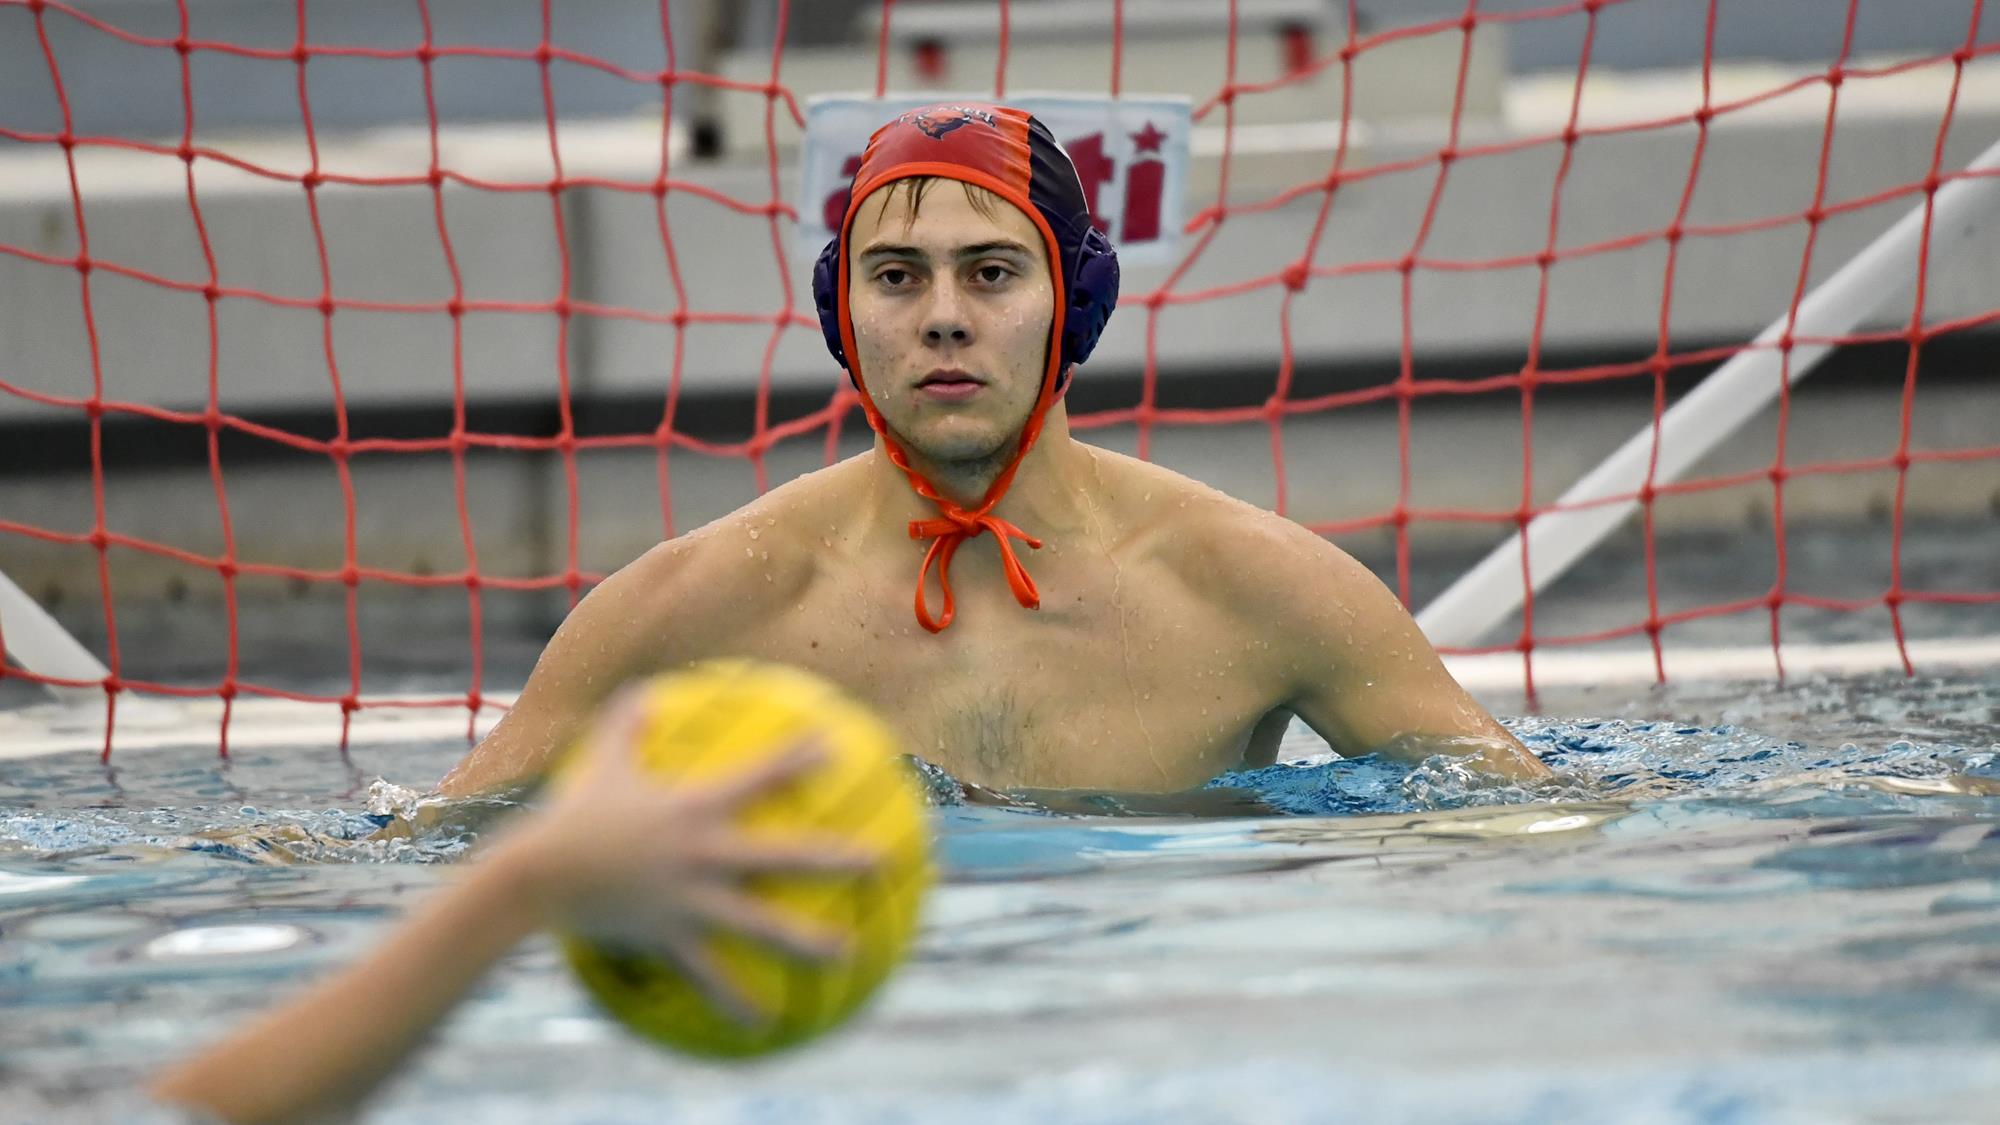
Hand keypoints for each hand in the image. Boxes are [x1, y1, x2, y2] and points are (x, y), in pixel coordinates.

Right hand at [488, 688, 880, 1024]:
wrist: (534, 876)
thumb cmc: (571, 814)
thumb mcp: (601, 760)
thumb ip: (629, 722)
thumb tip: (648, 689)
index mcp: (695, 808)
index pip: (761, 774)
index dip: (800, 757)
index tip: (840, 747)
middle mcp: (704, 853)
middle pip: (786, 855)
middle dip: (838, 858)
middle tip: (883, 861)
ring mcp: (691, 900)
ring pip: (762, 924)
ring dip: (809, 942)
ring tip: (851, 954)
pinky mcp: (671, 937)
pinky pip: (710, 975)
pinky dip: (736, 1001)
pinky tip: (766, 1024)